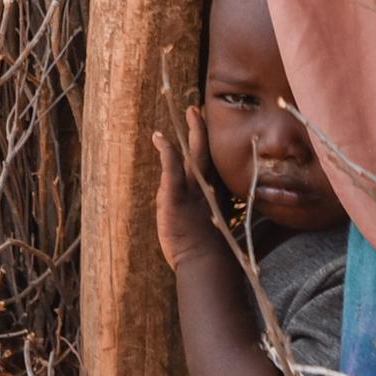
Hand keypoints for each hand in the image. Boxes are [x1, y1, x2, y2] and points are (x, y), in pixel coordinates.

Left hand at [153, 107, 228, 268]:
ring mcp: (193, 192)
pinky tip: (160, 137)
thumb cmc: (208, 251)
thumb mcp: (211, 229)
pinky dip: (167, 152)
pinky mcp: (176, 198)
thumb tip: (210, 206)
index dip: (211, 145)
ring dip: (192, 132)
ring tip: (191, 111)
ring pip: (195, 155)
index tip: (210, 127)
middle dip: (203, 130)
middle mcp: (207, 190)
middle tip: (199, 109)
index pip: (213, 164)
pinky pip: (172, 169)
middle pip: (207, 153)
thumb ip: (210, 212)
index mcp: (215, 196)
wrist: (205, 265)